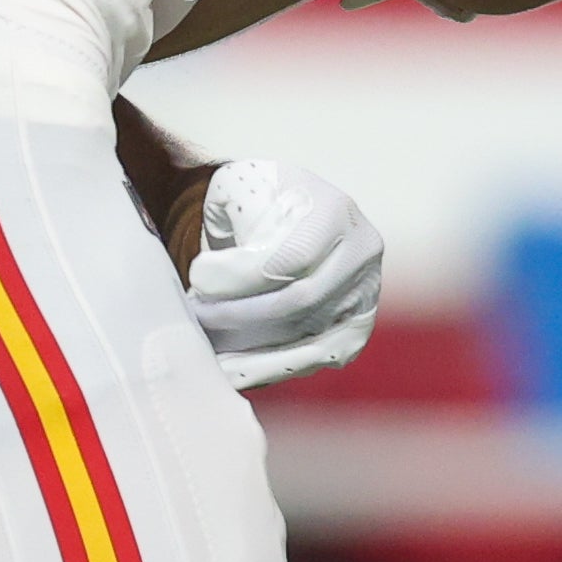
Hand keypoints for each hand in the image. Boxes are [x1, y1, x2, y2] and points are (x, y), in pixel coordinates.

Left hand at [186, 157, 382, 390]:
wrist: (281, 218)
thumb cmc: (251, 204)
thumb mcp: (235, 192)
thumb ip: (228, 225)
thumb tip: (209, 283)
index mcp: (334, 210)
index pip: (292, 257)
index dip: (241, 277)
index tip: (196, 280)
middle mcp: (361, 252)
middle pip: (302, 301)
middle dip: (240, 315)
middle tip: (197, 316)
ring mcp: (365, 292)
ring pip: (310, 339)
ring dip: (252, 352)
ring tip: (208, 350)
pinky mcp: (356, 326)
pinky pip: (315, 358)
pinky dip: (271, 369)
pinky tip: (233, 369)